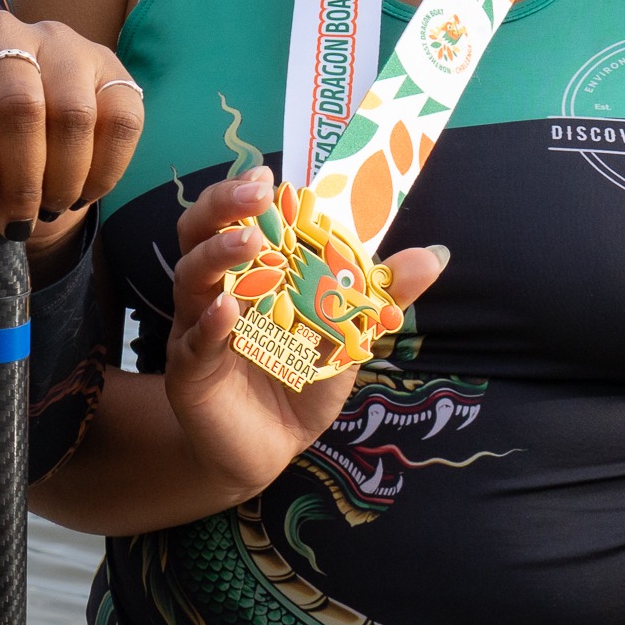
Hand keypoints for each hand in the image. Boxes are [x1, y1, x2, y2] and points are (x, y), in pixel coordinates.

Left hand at [0, 10, 147, 257]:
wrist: (2, 135)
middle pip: (20, 107)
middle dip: (20, 182)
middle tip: (15, 220)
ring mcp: (58, 42)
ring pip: (73, 113)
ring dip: (63, 179)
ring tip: (47, 207)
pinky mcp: (106, 64)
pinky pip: (121, 119)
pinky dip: (105, 171)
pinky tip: (82, 192)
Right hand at [153, 167, 445, 497]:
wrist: (270, 451)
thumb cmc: (301, 384)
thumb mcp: (348, 335)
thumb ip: (380, 294)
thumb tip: (434, 254)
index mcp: (247, 274)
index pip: (237, 220)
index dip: (245, 193)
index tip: (269, 173)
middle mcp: (214, 292)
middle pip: (197, 234)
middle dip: (221, 206)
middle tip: (256, 191)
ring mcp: (196, 330)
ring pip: (190, 279)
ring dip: (218, 255)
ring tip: (250, 243)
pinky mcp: (190, 374)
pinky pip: (195, 342)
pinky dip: (212, 324)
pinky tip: (229, 312)